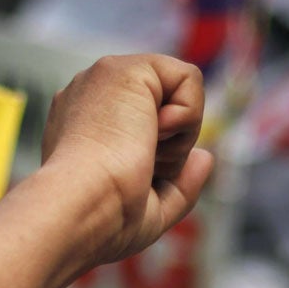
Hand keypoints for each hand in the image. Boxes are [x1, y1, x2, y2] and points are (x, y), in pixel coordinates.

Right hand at [39, 54, 215, 269]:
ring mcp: (104, 78)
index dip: (154, 157)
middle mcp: (89, 96)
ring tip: (144, 153)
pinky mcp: (126, 68)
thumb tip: (205, 156)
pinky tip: (157, 132)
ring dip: (178, 136)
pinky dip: (189, 114)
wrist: (83, 208)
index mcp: (82, 127)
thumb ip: (180, 183)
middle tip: (140, 170)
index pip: (138, 126)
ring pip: (176, 93)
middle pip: (160, 108)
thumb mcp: (151, 209)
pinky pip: (189, 77)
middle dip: (168, 147)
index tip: (135, 180)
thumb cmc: (103, 219)